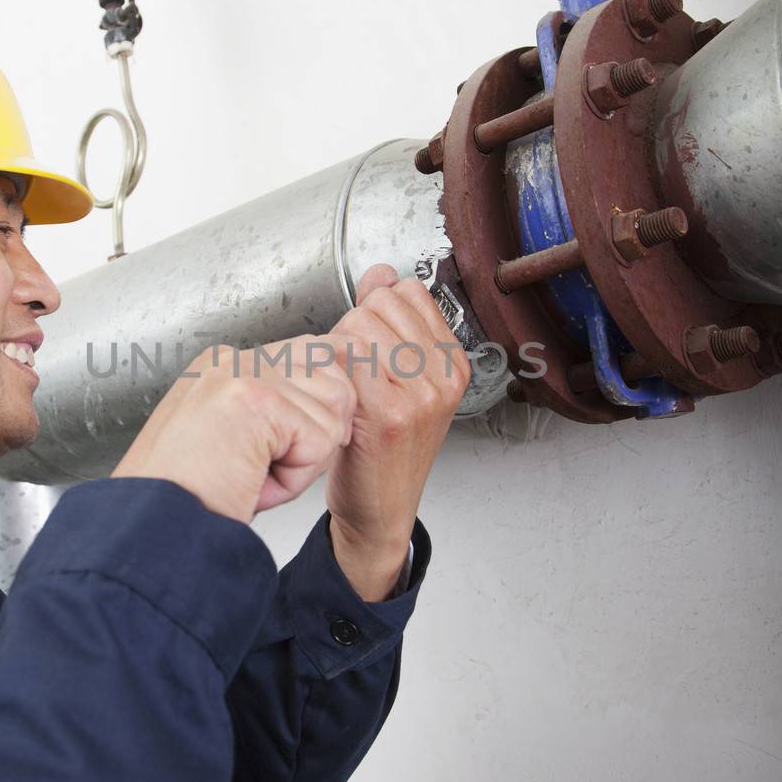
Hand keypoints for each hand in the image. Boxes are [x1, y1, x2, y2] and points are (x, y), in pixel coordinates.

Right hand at [110, 335, 356, 523]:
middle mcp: (233, 357)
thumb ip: (281, 411)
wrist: (152, 531)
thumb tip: (341, 399)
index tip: (268, 453)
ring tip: (251, 471)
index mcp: (227, 364)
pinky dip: (294, 477)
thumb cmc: (191, 500)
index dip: (311, 416)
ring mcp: (242, 372)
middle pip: (333, 377)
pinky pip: (321, 440)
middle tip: (259, 467)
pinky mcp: (255, 398)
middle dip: (315, 433)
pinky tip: (251, 479)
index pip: (312, 358)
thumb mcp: (240, 442)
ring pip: (334, 408)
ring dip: (303, 458)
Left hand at [322, 264, 470, 597]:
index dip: (375, 312)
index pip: (406, 292)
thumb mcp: (401, 379)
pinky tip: (336, 400)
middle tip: (354, 373)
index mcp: (453, 362)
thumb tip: (381, 273)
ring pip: (357, 328)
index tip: (372, 346)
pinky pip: (344, 359)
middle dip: (353, 330)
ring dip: (337, 352)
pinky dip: (328, 374)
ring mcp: (419, 395)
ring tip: (346, 387)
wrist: (380, 507)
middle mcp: (442, 377)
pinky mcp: (386, 414)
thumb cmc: (385, 446)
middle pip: (377, 306)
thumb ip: (392, 322)